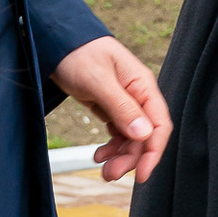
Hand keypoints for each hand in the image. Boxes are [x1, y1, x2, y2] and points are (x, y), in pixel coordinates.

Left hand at [52, 36, 169, 184]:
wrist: (58, 41)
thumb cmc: (79, 54)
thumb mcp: (98, 80)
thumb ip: (122, 107)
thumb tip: (144, 134)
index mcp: (142, 86)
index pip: (159, 124)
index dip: (153, 152)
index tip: (142, 174)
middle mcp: (138, 96)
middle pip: (144, 136)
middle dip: (130, 158)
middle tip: (109, 175)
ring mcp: (125, 102)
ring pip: (131, 138)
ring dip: (120, 156)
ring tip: (102, 169)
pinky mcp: (111, 107)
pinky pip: (118, 133)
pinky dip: (111, 147)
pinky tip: (98, 155)